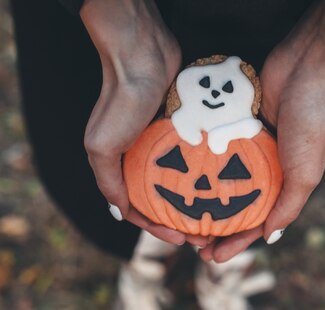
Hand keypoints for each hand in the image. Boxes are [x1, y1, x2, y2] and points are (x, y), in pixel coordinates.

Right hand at [80, 0, 208, 246]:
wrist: (142, 55)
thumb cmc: (121, 101)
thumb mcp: (103, 146)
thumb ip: (109, 181)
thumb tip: (119, 213)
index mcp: (117, 165)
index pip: (137, 209)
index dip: (156, 228)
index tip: (180, 240)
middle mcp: (138, 157)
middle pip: (162, 200)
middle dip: (181, 221)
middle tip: (204, 236)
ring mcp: (160, 143)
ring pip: (180, 183)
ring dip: (195, 203)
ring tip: (216, 218)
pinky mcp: (179, 128)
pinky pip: (193, 159)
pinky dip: (203, 176)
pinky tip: (221, 187)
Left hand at [199, 0, 324, 261]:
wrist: (306, 69)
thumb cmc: (311, 123)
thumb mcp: (305, 173)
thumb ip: (288, 205)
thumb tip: (269, 238)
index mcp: (283, 184)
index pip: (256, 223)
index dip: (236, 243)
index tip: (213, 259)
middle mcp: (263, 168)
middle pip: (233, 206)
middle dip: (213, 227)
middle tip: (190, 243)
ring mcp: (246, 147)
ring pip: (217, 180)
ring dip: (200, 200)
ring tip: (178, 217)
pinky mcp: (232, 125)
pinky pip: (209, 149)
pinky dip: (196, 164)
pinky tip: (176, 176)